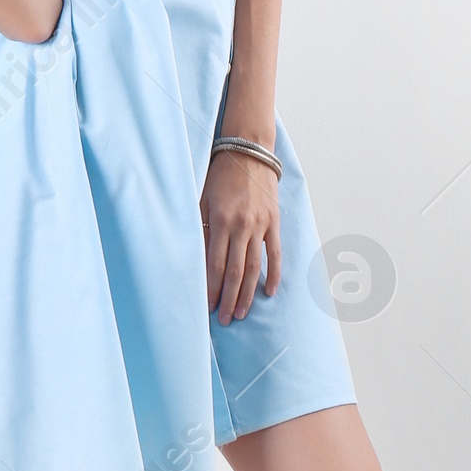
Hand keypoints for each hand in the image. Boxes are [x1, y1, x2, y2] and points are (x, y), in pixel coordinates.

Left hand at [200, 147, 280, 324]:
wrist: (250, 150)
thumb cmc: (221, 174)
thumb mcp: (203, 197)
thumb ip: (200, 227)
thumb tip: (196, 259)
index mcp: (221, 220)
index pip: (214, 264)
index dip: (210, 288)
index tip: (206, 306)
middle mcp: (241, 225)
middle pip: (234, 271)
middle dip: (227, 298)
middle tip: (223, 320)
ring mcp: (260, 225)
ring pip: (254, 268)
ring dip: (247, 293)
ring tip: (240, 313)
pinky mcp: (273, 222)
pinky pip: (274, 254)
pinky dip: (273, 275)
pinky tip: (269, 292)